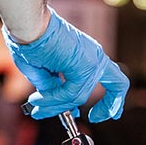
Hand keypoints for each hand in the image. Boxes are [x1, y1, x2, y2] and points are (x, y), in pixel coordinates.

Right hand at [3, 7, 128, 122]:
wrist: (29, 25)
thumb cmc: (32, 41)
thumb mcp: (44, 72)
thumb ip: (53, 89)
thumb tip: (53, 106)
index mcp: (88, 56)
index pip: (112, 77)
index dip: (114, 97)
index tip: (111, 113)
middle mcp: (95, 57)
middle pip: (116, 84)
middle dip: (109, 106)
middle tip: (96, 119)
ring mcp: (92, 60)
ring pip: (79, 96)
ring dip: (55, 105)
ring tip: (37, 107)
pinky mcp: (85, 66)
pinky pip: (70, 94)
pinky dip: (53, 100)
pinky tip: (38, 100)